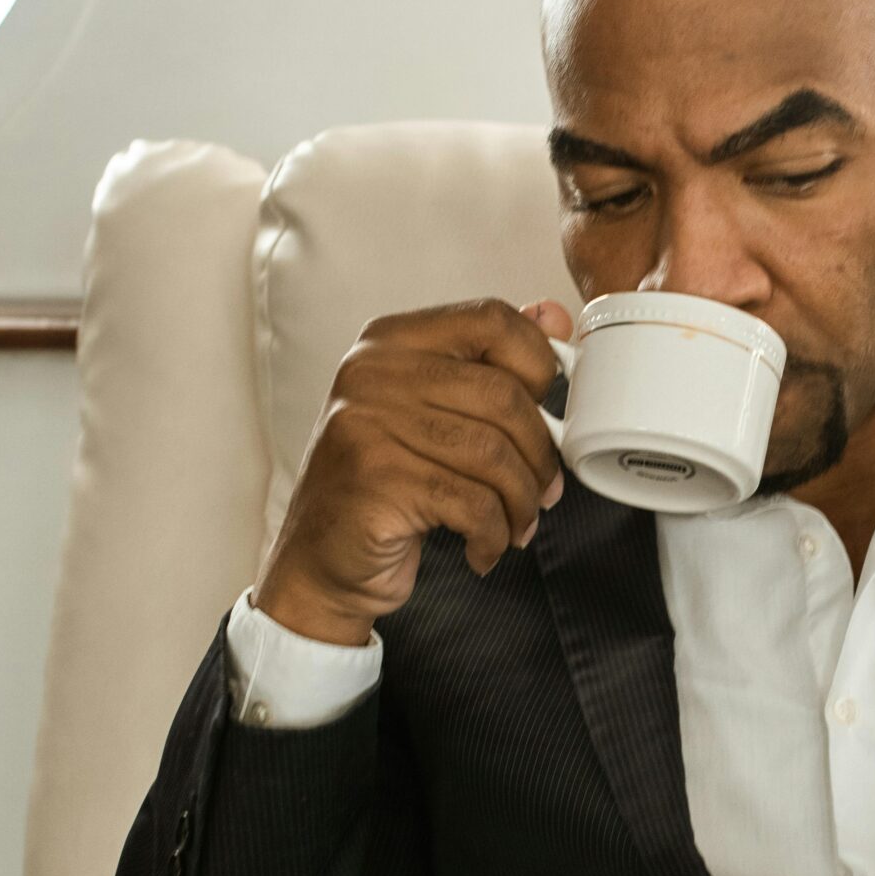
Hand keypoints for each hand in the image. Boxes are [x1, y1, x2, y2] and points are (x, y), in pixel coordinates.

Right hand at [252, 296, 574, 643]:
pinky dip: (493, 534)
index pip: (491, 319)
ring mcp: (367, 423)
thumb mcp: (433, 413)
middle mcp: (373, 371)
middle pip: (503, 395)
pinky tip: (483, 547)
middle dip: (540, 454)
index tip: (547, 410)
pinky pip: (471, 503)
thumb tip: (554, 315)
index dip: (538, 365)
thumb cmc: (384, 486)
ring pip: (492, 454)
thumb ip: (490, 363)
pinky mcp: (375, 480)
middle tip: (544, 491)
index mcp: (392, 341)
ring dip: (521, 501)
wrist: (320, 560)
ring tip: (517, 524)